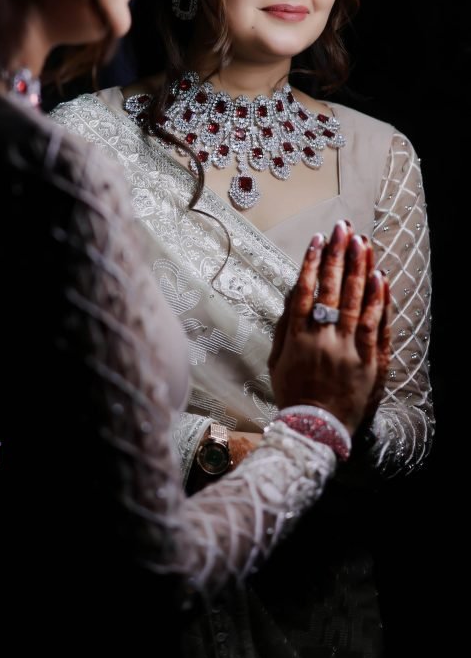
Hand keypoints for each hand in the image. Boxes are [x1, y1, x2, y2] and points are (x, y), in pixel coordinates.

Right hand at [268, 221, 390, 434]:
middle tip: (343, 229)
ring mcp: (349, 349)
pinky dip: (379, 300)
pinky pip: (376, 325)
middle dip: (338, 254)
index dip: (311, 261)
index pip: (305, 289)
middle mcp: (324, 338)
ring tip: (362, 243)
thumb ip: (284, 325)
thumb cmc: (292, 392)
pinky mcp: (370, 361)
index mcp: (298, 336)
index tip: (317, 239)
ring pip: (357, 301)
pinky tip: (379, 277)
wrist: (317, 428)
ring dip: (359, 268)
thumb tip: (292, 292)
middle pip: (332, 288)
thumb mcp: (276, 359)